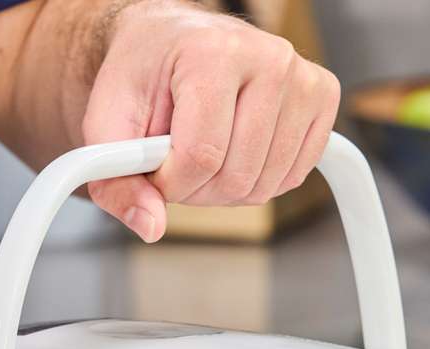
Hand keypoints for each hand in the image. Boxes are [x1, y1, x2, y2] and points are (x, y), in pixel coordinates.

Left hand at [81, 0, 341, 241]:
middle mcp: (268, 58)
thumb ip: (117, 181)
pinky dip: (259, 181)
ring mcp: (301, 77)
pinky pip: (293, 176)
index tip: (155, 168)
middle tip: (177, 162)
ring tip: (205, 152)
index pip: (201, 156)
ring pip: (266, 184)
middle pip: (237, 175)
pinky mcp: (322, 96)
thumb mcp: (107, 123)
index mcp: (212, 53)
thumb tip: (151, 226)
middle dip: (197, 188)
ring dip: (226, 188)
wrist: (171, 41)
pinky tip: (236, 152)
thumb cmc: (143, 76)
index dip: (171, 182)